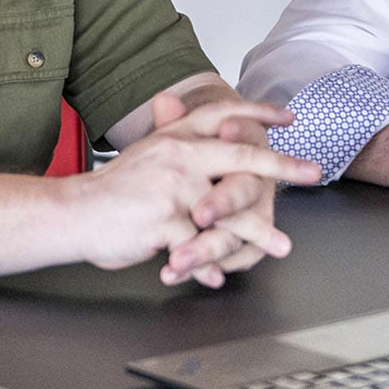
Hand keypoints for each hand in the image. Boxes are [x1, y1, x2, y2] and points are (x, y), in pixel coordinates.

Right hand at [72, 95, 318, 282]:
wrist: (75, 212)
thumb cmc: (114, 188)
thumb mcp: (148, 153)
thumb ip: (177, 138)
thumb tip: (201, 116)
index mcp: (176, 137)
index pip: (222, 113)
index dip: (257, 112)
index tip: (288, 115)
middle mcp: (178, 157)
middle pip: (240, 156)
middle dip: (282, 165)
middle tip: (312, 173)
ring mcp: (171, 190)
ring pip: (227, 211)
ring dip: (257, 232)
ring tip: (281, 246)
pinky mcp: (163, 223)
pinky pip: (197, 246)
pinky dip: (208, 265)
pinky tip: (218, 276)